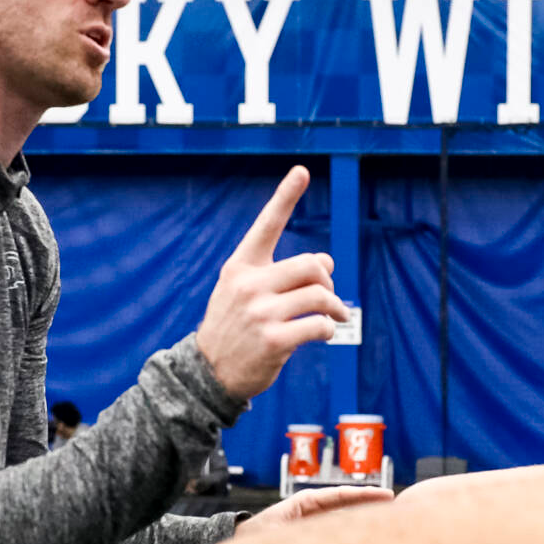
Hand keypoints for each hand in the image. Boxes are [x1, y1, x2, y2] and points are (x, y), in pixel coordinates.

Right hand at [196, 166, 350, 400]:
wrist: (207, 372)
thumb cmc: (236, 327)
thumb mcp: (247, 293)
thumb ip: (282, 274)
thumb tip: (328, 262)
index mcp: (241, 267)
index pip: (266, 225)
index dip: (285, 196)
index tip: (301, 170)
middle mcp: (248, 285)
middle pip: (311, 266)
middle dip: (327, 282)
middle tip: (330, 298)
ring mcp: (260, 313)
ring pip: (319, 295)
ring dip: (335, 307)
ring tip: (336, 316)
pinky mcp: (273, 341)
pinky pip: (318, 325)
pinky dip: (328, 329)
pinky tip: (323, 334)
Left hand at [245, 486, 393, 528]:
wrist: (242, 542)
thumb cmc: (255, 535)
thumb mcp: (275, 534)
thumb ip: (295, 536)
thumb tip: (318, 541)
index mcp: (305, 501)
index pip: (341, 495)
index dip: (366, 494)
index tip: (388, 495)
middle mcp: (313, 508)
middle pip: (349, 504)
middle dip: (372, 504)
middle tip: (400, 507)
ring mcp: (315, 521)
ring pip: (347, 517)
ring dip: (366, 520)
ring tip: (391, 523)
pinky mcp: (315, 534)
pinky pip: (339, 532)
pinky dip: (354, 533)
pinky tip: (370, 540)